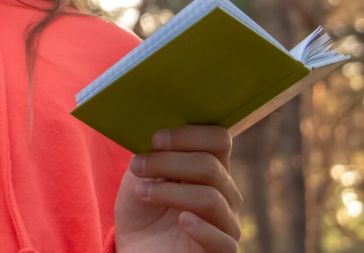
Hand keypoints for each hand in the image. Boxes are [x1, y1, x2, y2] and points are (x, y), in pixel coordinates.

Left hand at [114, 126, 241, 252]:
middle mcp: (226, 193)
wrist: (137, 248)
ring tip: (142, 193)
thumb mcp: (142, 175)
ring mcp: (226, 223)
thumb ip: (152, 152)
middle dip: (168, 162)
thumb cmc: (142, 207)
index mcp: (211, 167)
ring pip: (210, 198)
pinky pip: (223, 241)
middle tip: (137, 166)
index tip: (155, 140)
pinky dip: (201, 228)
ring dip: (170, 192)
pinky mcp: (221, 251)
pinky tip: (182, 220)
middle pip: (209, 166)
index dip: (188, 135)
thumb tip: (152, 124)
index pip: (218, 139)